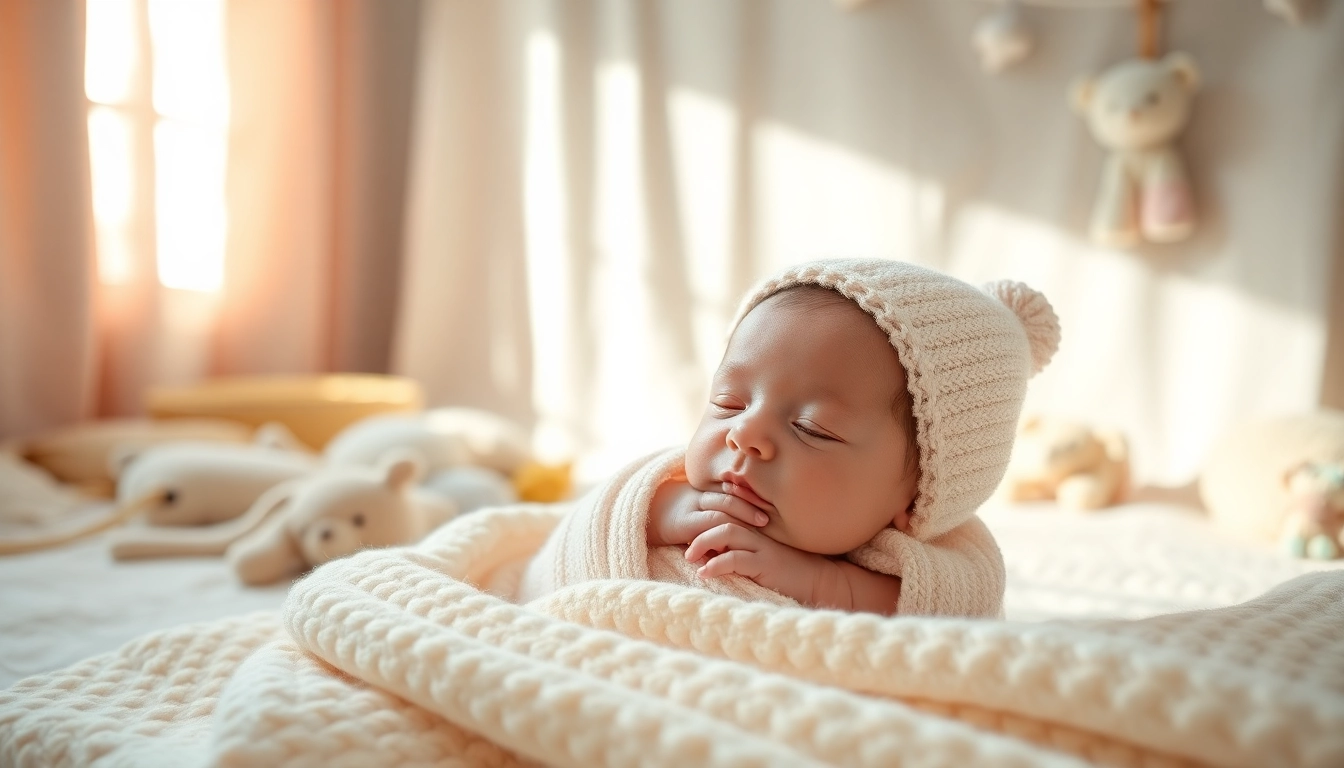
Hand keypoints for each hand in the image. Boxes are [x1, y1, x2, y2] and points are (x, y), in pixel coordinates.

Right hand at [647, 480, 767, 548]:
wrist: (641, 517)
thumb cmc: (671, 516)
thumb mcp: (693, 508)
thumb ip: (712, 509)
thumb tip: (738, 522)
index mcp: (702, 491)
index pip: (730, 489)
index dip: (749, 495)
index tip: (768, 502)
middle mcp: (698, 497)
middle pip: (729, 497)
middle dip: (749, 506)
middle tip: (767, 517)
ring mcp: (691, 509)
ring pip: (721, 510)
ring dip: (742, 519)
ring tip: (759, 527)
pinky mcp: (683, 524)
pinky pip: (707, 526)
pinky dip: (722, 534)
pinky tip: (735, 541)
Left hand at [684, 522, 826, 605]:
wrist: (821, 582)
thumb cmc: (791, 573)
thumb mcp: (763, 559)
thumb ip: (742, 553)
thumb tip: (712, 557)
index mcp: (756, 530)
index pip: (726, 516)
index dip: (705, 522)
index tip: (688, 534)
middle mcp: (758, 533)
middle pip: (723, 518)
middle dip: (699, 529)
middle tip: (685, 546)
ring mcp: (763, 546)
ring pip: (727, 532)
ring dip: (703, 542)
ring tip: (689, 556)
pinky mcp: (766, 563)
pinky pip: (736, 558)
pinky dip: (716, 564)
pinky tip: (704, 573)